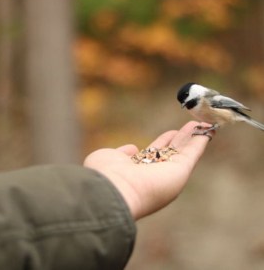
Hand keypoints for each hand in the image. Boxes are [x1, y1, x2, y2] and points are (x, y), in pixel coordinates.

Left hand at [84, 121, 213, 219]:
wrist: (113, 190)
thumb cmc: (106, 175)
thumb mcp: (110, 158)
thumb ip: (122, 154)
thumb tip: (133, 148)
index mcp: (140, 171)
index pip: (156, 154)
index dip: (164, 142)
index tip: (171, 133)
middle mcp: (156, 174)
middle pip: (173, 152)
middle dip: (182, 138)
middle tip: (192, 125)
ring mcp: (169, 173)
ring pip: (185, 151)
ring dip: (194, 137)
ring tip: (202, 123)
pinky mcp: (180, 171)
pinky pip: (193, 153)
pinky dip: (201, 141)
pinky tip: (208, 130)